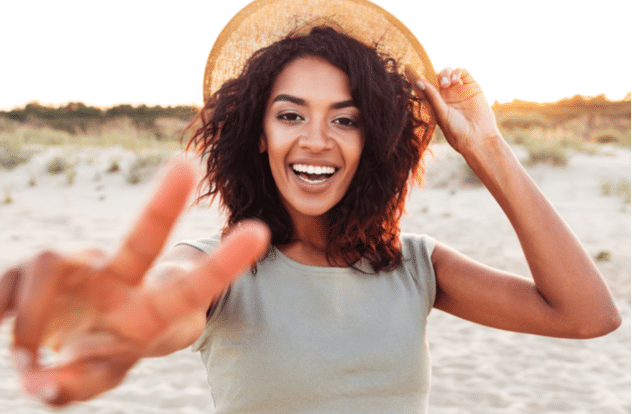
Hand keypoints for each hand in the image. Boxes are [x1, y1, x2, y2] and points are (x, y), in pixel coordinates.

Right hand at [0, 160, 269, 405]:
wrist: (74, 330)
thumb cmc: (102, 350)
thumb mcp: (101, 373)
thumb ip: (77, 384)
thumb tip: (41, 384)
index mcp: (150, 307)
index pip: (193, 287)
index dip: (224, 264)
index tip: (258, 231)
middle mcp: (120, 275)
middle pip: (145, 238)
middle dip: (165, 204)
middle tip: (186, 163)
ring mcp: (78, 265)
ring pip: (50, 262)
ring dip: (32, 322)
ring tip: (30, 361)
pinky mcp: (32, 266)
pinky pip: (6, 282)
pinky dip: (2, 309)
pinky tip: (4, 320)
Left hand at [415, 67, 501, 154]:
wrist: (478, 138)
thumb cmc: (456, 130)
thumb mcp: (441, 112)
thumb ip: (431, 96)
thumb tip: (418, 81)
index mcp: (436, 103)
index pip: (425, 86)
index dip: (419, 78)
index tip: (408, 69)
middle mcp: (447, 95)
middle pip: (437, 77)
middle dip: (434, 75)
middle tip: (439, 84)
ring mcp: (459, 90)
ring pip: (448, 72)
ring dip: (445, 73)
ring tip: (447, 83)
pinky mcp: (472, 87)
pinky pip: (463, 72)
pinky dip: (457, 71)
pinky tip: (455, 79)